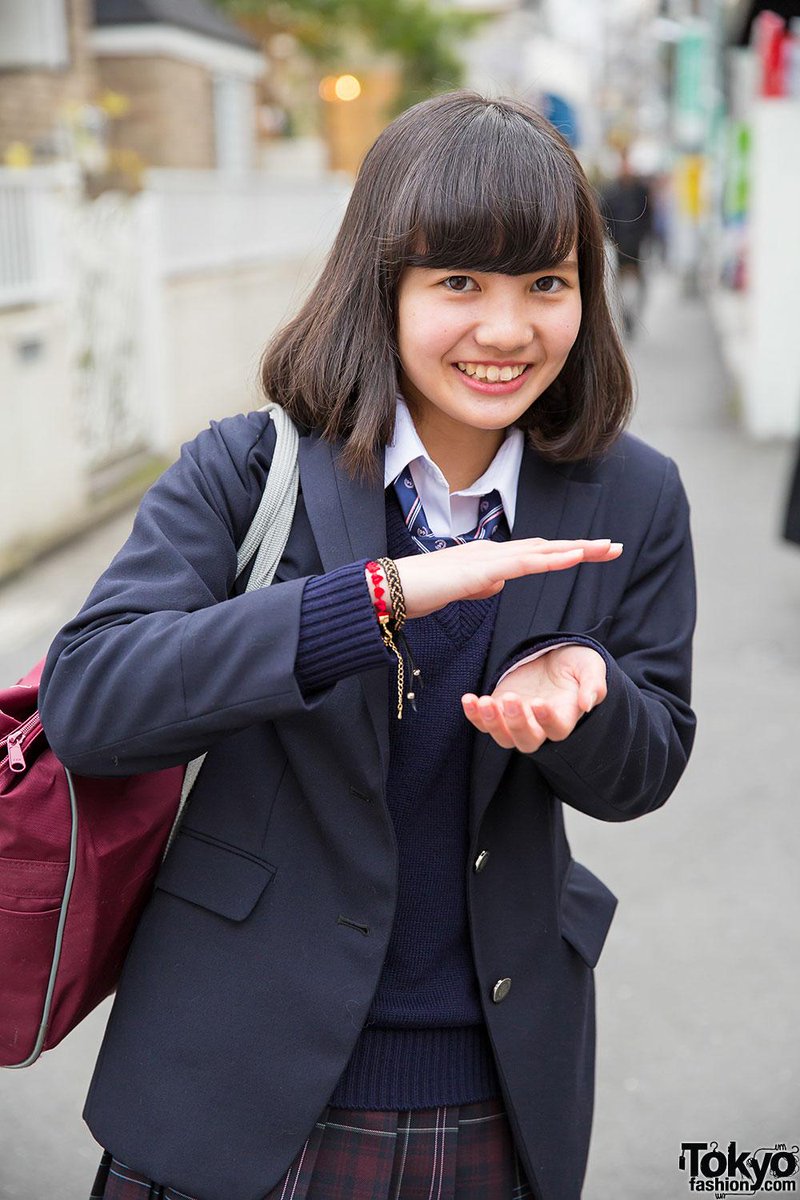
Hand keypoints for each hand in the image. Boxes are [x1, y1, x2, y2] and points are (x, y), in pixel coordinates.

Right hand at [388, 539, 621, 619]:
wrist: (390, 590)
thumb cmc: (419, 591)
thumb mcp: (459, 591)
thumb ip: (480, 586)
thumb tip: (499, 585)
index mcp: (489, 557)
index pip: (535, 553)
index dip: (565, 553)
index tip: (593, 554)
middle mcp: (493, 551)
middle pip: (546, 547)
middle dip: (582, 547)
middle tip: (615, 547)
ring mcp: (489, 558)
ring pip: (542, 551)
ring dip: (577, 549)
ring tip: (607, 549)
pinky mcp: (482, 570)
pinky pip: (525, 564)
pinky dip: (552, 559)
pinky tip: (574, 557)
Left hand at [461, 644, 607, 752]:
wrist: (552, 655)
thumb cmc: (575, 663)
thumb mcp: (590, 666)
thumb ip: (593, 684)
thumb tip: (588, 704)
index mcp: (565, 718)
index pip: (557, 730)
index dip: (547, 721)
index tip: (538, 702)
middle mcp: (540, 726)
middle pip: (527, 741)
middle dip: (517, 724)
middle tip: (511, 699)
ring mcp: (516, 720)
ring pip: (502, 737)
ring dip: (491, 723)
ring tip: (484, 701)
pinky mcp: (498, 710)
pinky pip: (483, 722)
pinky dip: (474, 715)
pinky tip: (469, 699)